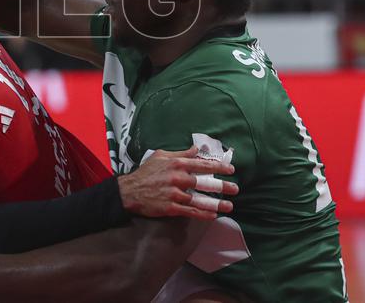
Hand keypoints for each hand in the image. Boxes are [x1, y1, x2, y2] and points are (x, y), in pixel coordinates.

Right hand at [118, 147, 237, 220]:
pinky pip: (190, 211)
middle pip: (204, 183)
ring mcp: (175, 194)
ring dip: (216, 203)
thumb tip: (196, 148)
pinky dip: (203, 214)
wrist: (130, 191)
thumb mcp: (161, 156)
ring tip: (229, 206)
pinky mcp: (171, 207)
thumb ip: (181, 154)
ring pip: (200, 199)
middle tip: (235, 189)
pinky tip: (213, 215)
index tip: (230, 170)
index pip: (202, 165)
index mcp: (177, 164)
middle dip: (222, 186)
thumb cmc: (145, 172)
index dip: (218, 167)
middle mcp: (178, 178)